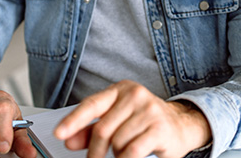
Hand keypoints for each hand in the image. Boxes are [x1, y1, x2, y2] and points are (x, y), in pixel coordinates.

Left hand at [55, 80, 211, 157]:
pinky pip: (132, 150)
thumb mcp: (116, 122)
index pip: (92, 104)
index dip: (74, 121)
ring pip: (117, 142)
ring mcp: (149, 110)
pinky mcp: (159, 128)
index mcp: (121, 90)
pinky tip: (128, 157)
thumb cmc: (144, 123)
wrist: (180, 125)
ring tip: (125, 151)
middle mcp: (135, 95)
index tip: (59, 133)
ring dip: (117, 154)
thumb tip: (69, 140)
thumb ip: (91, 130)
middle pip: (103, 129)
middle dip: (95, 151)